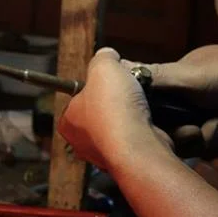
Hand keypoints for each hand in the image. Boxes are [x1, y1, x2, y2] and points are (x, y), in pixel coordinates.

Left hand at [58, 48, 169, 170]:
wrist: (138, 146)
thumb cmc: (114, 109)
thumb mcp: (104, 67)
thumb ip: (103, 58)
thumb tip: (107, 55)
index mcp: (68, 121)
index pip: (79, 99)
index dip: (97, 86)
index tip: (112, 81)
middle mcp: (81, 142)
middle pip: (101, 112)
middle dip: (117, 101)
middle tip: (130, 91)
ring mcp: (102, 154)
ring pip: (119, 127)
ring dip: (132, 115)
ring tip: (142, 105)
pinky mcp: (125, 161)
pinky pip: (134, 140)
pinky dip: (143, 130)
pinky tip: (149, 122)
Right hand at [120, 44, 217, 157]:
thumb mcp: (188, 74)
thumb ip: (153, 80)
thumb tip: (113, 73)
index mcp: (163, 100)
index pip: (147, 129)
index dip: (166, 136)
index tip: (184, 130)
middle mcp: (178, 115)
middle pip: (177, 146)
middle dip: (203, 136)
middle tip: (215, 121)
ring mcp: (202, 126)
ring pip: (204, 151)